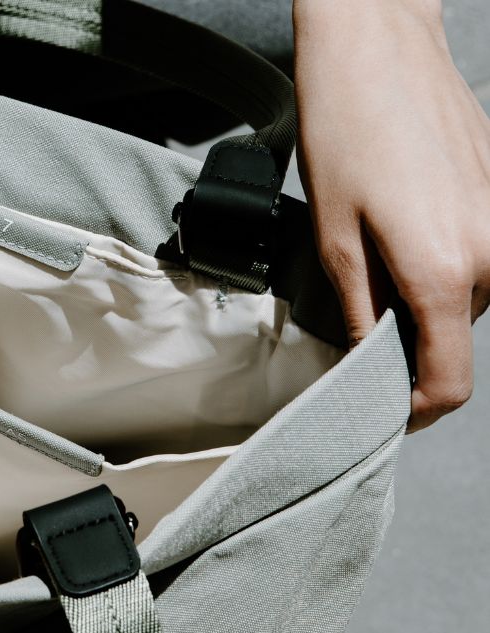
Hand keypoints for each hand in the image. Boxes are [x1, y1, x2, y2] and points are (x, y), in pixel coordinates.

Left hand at [293, 0, 489, 430]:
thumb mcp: (332, 239)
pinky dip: (440, 263)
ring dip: (422, 298)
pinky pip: (477, 256)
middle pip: (454, 338)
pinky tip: (400, 226)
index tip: (385, 410)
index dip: (414, 407)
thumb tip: (369, 363)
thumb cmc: (345, 133)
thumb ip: (360, 312)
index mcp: (447, 271)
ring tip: (374, 254)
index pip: (450, 380)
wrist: (378, 47)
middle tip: (358, 315)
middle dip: (408, 341)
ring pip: (466, 298)